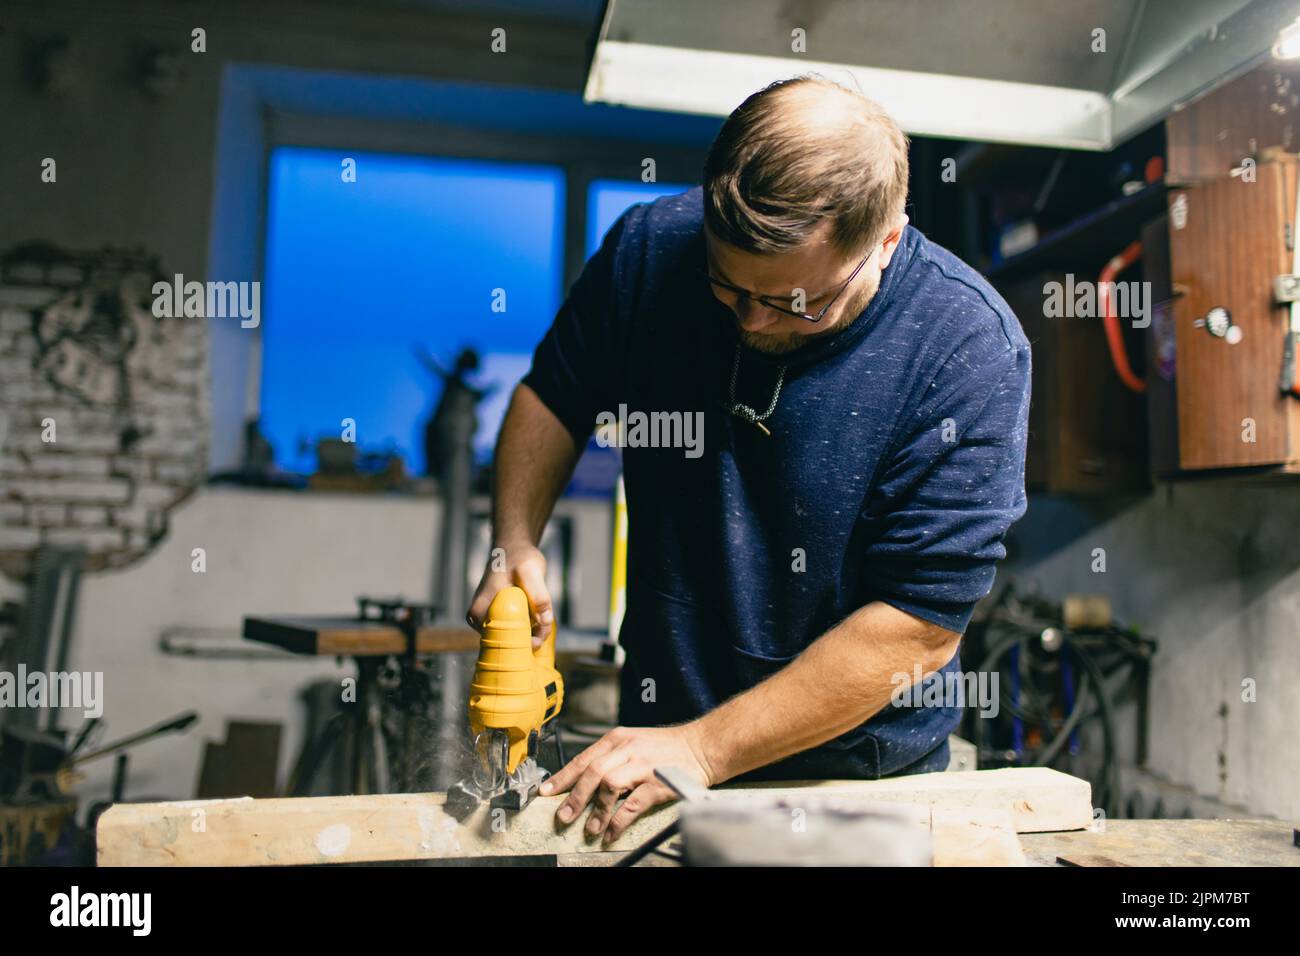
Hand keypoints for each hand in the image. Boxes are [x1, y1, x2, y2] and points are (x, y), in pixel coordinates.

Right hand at [466, 542, 551, 647]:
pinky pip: (514, 630)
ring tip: (542, 615)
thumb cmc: (519, 558)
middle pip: (507, 640)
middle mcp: (478, 618)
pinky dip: (529, 626)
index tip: (542, 633)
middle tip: (546, 626)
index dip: (525, 640)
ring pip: (513, 636)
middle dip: (530, 637)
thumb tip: (545, 621)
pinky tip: (537, 615)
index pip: (502, 639)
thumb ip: (538, 595)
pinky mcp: (496, 617)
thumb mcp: (530, 571)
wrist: (513, 550)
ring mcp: (487, 618)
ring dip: (532, 632)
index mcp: (480, 611)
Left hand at [540, 724, 714, 843]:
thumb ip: (610, 758)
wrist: (702, 746)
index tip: (546, 792)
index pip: (583, 758)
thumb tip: (583, 781)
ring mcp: (643, 765)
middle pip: (592, 772)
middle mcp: (627, 749)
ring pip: (608, 786)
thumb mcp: (634, 743)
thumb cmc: (667, 748)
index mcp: (618, 739)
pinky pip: (632, 805)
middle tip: (563, 816)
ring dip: (596, 811)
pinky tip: (612, 833)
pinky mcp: (657, 783)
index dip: (562, 777)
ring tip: (589, 829)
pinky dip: (618, 821)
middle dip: (574, 797)